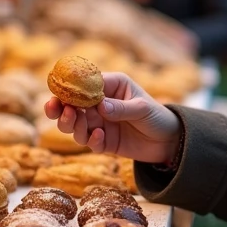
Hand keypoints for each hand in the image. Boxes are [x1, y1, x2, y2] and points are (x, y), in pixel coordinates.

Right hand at [44, 72, 181, 162]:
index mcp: (110, 87)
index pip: (84, 84)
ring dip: (71, 125)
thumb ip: (121, 108)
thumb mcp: (142, 109)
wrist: (169, 141)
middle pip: (72, 106)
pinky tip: (100, 137)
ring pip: (75, 126)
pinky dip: (91, 141)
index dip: (69, 89)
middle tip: (57, 111)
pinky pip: (90, 142)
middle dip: (60, 109)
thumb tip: (100, 106)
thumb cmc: (157, 116)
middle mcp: (101, 105)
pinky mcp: (103, 142)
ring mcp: (100, 124)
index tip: (58, 94)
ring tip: (77, 123)